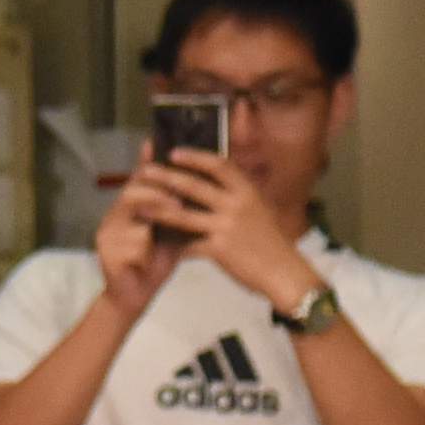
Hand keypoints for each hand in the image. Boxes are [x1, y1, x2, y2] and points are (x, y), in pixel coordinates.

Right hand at [85, 158, 182, 315]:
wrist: (133, 297)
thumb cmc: (155, 261)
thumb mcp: (170, 231)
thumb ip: (178, 210)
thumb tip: (199, 187)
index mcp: (129, 208)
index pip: (137, 179)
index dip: (148, 164)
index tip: (160, 150)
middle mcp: (114, 216)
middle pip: (132, 192)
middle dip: (158, 194)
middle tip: (180, 202)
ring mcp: (107, 234)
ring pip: (132, 218)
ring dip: (151, 226)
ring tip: (164, 231)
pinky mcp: (106, 253)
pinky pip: (130, 246)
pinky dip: (143, 254)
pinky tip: (145, 263)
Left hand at [127, 148, 306, 307]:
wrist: (284, 273)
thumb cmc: (271, 241)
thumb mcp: (259, 209)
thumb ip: (239, 195)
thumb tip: (219, 178)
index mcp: (248, 191)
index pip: (219, 165)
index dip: (195, 157)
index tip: (174, 152)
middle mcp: (237, 204)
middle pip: (195, 186)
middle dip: (167, 177)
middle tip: (145, 171)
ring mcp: (227, 227)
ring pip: (184, 215)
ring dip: (159, 209)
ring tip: (139, 204)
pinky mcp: (219, 249)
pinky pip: (188, 244)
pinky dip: (171, 243)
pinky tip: (156, 241)